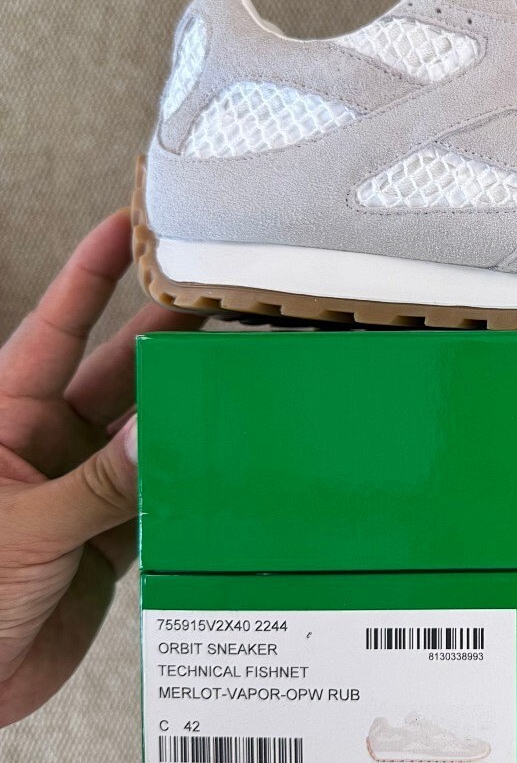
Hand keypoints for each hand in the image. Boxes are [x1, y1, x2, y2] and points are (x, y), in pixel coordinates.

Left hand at [0, 210, 199, 726]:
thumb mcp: (23, 530)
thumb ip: (100, 484)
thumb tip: (163, 432)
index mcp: (4, 420)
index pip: (56, 328)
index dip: (92, 274)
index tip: (132, 226)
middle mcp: (48, 444)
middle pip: (121, 374)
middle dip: (172, 338)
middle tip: (227, 304)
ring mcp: (83, 488)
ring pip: (151, 435)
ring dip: (193, 414)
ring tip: (246, 382)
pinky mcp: (111, 536)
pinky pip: (164, 494)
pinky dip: (198, 483)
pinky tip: (232, 467)